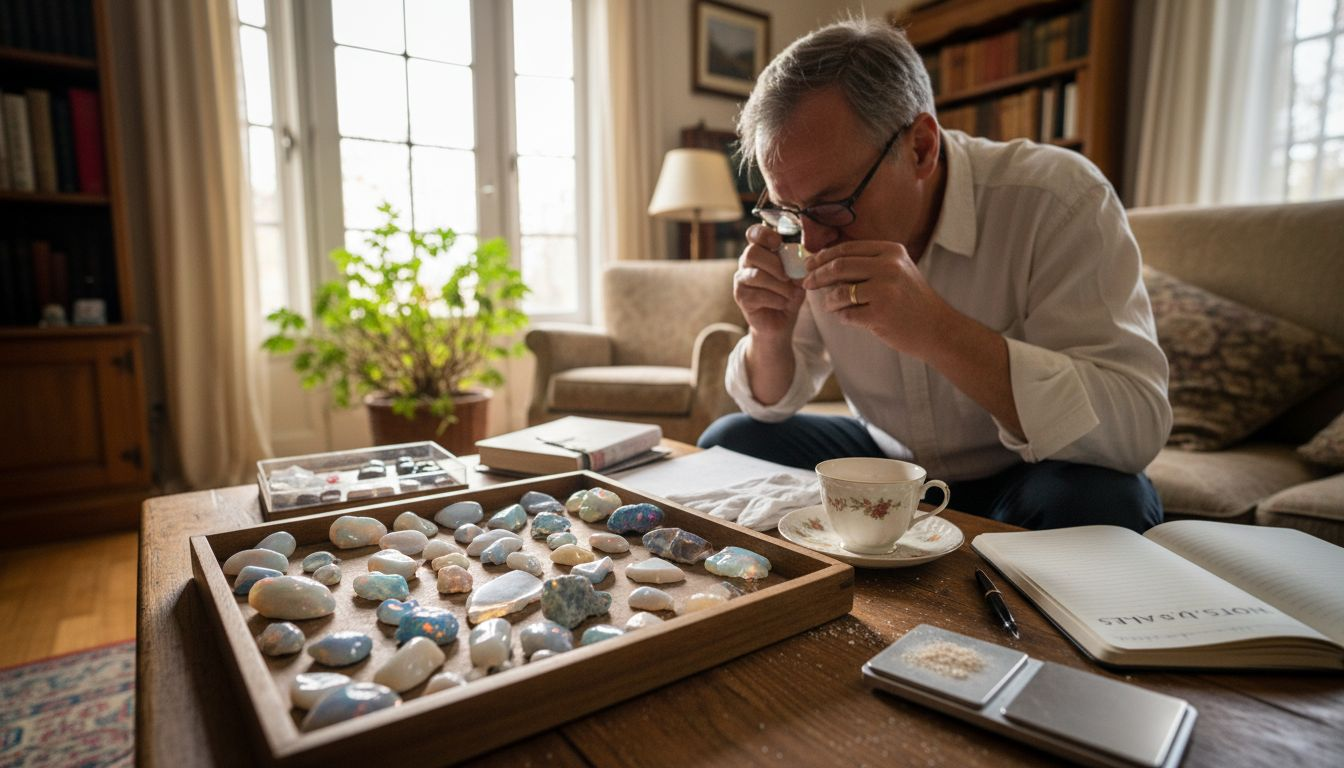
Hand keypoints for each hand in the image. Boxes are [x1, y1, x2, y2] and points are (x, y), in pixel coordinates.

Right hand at [733, 224, 805, 341]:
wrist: (781, 321)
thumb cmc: (788, 294)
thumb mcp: (798, 276)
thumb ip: (798, 264)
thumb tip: (802, 258)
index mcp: (761, 251)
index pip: (754, 233)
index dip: (764, 234)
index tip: (778, 243)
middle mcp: (746, 263)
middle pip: (752, 253)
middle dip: (775, 264)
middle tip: (788, 277)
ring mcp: (741, 280)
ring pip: (756, 275)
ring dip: (779, 286)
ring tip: (790, 294)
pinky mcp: (741, 297)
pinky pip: (757, 294)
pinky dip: (776, 299)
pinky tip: (782, 303)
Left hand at [801, 240, 948, 358]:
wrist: (938, 328)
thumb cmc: (912, 300)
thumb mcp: (897, 270)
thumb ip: (868, 263)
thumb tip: (824, 262)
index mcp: (891, 251)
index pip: (847, 249)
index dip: (823, 256)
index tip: (809, 264)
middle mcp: (888, 267)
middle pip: (838, 266)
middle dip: (817, 275)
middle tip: (806, 283)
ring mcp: (884, 290)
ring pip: (839, 292)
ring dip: (829, 300)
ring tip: (830, 305)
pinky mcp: (879, 314)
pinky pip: (846, 314)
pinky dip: (841, 316)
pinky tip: (846, 317)